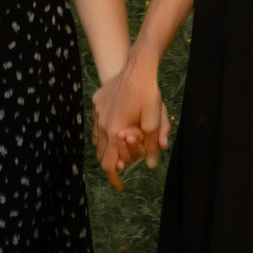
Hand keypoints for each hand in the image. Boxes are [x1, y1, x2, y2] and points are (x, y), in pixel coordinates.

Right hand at [94, 56, 168, 189]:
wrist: (138, 66)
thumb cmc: (148, 94)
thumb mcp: (154, 121)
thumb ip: (151, 145)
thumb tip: (151, 165)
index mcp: (114, 131)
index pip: (109, 164)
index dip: (114, 178)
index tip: (119, 186)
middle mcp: (102, 123)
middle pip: (101, 152)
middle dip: (111, 161)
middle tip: (123, 164)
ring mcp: (98, 110)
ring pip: (98, 136)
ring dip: (106, 145)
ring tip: (118, 147)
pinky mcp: (98, 99)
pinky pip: (98, 120)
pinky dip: (104, 128)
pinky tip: (114, 124)